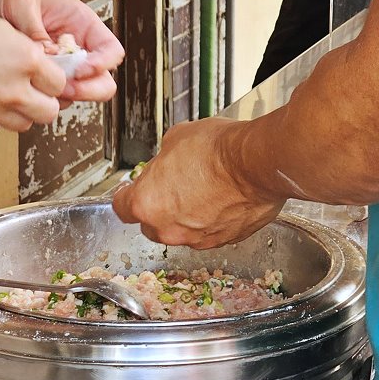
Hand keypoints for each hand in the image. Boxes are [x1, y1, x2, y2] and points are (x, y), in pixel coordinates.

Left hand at [0, 0, 124, 102]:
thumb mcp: (23, 4)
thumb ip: (36, 31)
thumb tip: (45, 56)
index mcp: (82, 24)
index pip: (112, 50)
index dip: (102, 64)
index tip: (79, 70)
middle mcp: (78, 47)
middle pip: (103, 81)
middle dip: (88, 89)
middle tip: (62, 88)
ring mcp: (63, 65)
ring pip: (80, 92)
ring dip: (63, 95)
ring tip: (39, 85)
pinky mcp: (45, 76)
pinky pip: (54, 95)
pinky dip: (45, 97)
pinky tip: (27, 85)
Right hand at [0, 0, 66, 134]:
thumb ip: (18, 45)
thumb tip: (31, 57)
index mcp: (25, 59)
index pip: (59, 82)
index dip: (51, 78)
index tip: (43, 76)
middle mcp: (13, 89)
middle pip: (48, 112)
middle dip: (43, 102)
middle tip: (31, 93)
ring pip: (23, 124)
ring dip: (18, 113)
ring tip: (2, 96)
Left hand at [112, 118, 285, 248]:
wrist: (256, 163)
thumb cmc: (218, 150)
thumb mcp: (175, 139)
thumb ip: (162, 160)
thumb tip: (167, 161)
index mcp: (146, 203)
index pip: (122, 208)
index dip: (126, 196)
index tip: (128, 191)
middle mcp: (168, 228)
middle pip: (150, 224)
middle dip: (157, 208)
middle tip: (170, 186)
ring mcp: (197, 239)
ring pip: (181, 230)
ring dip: (186, 215)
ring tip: (202, 189)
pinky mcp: (224, 240)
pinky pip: (209, 233)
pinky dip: (211, 220)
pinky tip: (221, 198)